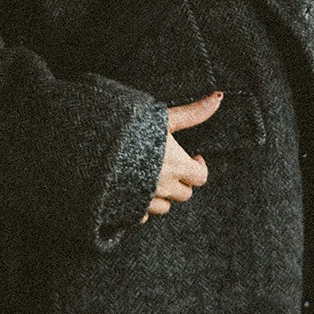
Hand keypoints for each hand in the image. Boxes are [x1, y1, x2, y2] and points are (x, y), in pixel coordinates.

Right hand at [139, 90, 222, 220]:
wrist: (94, 146)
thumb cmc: (132, 129)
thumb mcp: (164, 118)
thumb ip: (193, 113)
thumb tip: (219, 97)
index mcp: (176, 165)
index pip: (201, 177)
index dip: (199, 167)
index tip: (192, 156)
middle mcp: (164, 186)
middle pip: (184, 194)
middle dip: (182, 181)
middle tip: (171, 165)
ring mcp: (146, 200)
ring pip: (165, 208)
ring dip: (163, 195)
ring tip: (153, 177)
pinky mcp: (128, 209)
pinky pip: (142, 216)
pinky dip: (142, 206)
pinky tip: (134, 189)